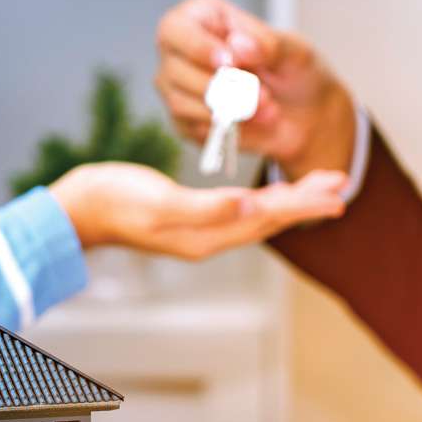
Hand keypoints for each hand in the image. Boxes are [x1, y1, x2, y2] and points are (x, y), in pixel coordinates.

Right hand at [50, 162, 346, 260]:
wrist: (79, 210)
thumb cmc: (113, 202)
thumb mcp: (158, 203)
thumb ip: (204, 209)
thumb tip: (246, 206)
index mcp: (207, 235)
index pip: (266, 217)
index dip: (302, 203)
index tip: (336, 190)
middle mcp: (210, 237)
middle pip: (270, 219)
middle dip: (306, 201)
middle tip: (342, 183)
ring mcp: (201, 230)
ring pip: (258, 215)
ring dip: (291, 201)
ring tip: (321, 187)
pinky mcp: (191, 217)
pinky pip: (241, 211)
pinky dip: (265, 199)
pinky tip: (271, 192)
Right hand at [154, 0, 355, 179]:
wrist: (304, 115)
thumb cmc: (294, 71)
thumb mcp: (294, 51)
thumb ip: (268, 45)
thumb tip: (237, 46)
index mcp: (201, 18)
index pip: (176, 29)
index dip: (198, 47)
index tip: (230, 63)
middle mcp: (180, 51)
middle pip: (175, 70)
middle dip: (223, 88)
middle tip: (264, 95)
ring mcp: (178, 89)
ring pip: (181, 103)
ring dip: (228, 111)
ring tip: (268, 109)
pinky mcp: (185, 122)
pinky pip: (193, 129)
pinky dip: (227, 128)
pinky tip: (254, 122)